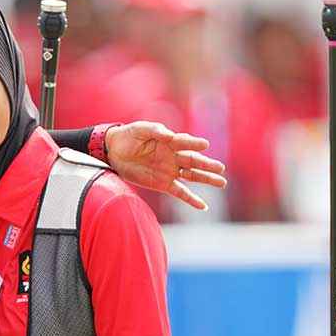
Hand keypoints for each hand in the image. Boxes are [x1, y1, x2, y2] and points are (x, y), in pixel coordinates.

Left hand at [105, 121, 226, 209]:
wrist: (114, 152)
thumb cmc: (129, 136)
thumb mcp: (139, 129)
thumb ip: (155, 130)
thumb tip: (169, 135)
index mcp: (170, 141)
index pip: (185, 142)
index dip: (194, 143)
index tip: (205, 144)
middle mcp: (173, 156)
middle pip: (193, 161)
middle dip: (206, 165)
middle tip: (220, 168)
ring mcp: (170, 171)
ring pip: (192, 176)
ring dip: (206, 179)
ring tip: (221, 182)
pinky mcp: (163, 184)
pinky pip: (180, 193)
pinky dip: (191, 200)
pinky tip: (203, 206)